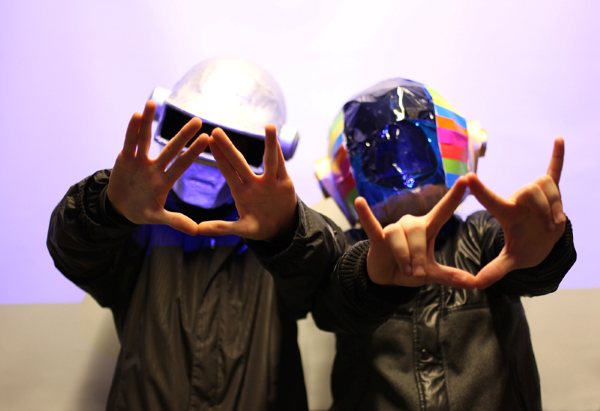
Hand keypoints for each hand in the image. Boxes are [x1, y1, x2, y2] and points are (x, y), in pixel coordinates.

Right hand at [107, 100, 208, 234]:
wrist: (120, 207)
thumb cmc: (142, 210)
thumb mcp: (158, 217)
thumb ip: (176, 221)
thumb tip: (197, 231)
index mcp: (165, 179)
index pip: (183, 163)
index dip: (194, 151)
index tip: (207, 139)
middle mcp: (155, 166)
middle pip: (170, 148)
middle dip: (183, 134)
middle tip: (197, 120)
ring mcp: (140, 160)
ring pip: (146, 138)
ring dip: (149, 122)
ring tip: (153, 103)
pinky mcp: (125, 158)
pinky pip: (129, 142)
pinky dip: (132, 130)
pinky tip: (136, 115)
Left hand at [196, 124, 297, 239]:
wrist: (281, 229)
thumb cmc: (259, 226)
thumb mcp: (242, 229)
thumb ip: (221, 228)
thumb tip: (197, 230)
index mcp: (241, 191)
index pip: (227, 170)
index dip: (218, 156)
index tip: (207, 140)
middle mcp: (254, 182)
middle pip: (240, 161)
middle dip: (228, 147)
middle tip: (216, 130)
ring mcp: (270, 181)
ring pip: (269, 159)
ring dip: (270, 144)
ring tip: (269, 126)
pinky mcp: (284, 183)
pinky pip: (282, 166)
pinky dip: (281, 152)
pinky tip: (279, 139)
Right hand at [356, 176, 476, 287]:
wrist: (385, 278)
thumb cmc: (409, 269)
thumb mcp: (431, 274)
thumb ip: (451, 276)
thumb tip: (475, 284)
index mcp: (426, 228)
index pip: (443, 210)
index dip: (454, 196)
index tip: (466, 179)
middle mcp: (410, 224)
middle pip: (418, 233)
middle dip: (418, 256)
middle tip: (417, 273)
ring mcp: (392, 229)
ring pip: (399, 238)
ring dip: (403, 257)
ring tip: (404, 270)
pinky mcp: (377, 237)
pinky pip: (371, 225)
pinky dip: (366, 215)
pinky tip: (360, 201)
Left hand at [467, 137, 566, 288]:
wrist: (544, 243)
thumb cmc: (526, 247)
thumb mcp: (511, 260)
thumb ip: (494, 270)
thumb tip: (476, 286)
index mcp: (507, 212)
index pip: (491, 201)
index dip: (480, 191)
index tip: (467, 178)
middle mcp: (519, 198)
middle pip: (531, 191)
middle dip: (544, 208)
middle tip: (548, 225)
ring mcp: (535, 193)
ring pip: (547, 188)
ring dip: (556, 207)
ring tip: (554, 221)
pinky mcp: (551, 189)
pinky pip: (554, 170)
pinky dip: (558, 156)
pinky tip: (560, 139)